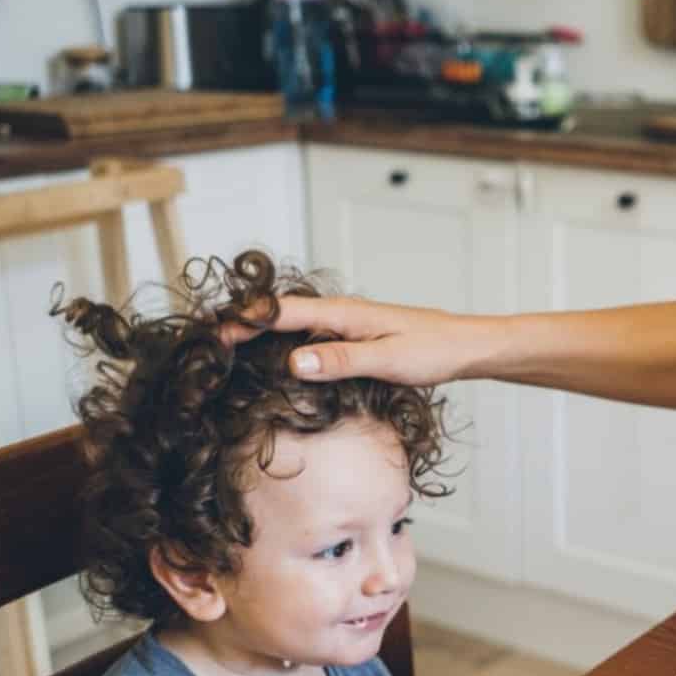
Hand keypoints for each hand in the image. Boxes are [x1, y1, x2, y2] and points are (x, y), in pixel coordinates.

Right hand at [225, 296, 463, 385]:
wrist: (466, 346)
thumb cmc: (434, 350)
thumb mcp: (388, 360)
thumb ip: (342, 360)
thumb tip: (293, 362)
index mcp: (344, 314)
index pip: (282, 313)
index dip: (246, 321)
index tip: (214, 331)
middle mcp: (341, 314)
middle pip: (281, 316)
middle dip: (245, 325)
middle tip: (208, 341)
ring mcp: (347, 325)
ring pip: (295, 326)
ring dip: (263, 335)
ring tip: (230, 350)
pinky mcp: (355, 338)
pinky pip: (312, 338)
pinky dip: (288, 345)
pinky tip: (278, 361)